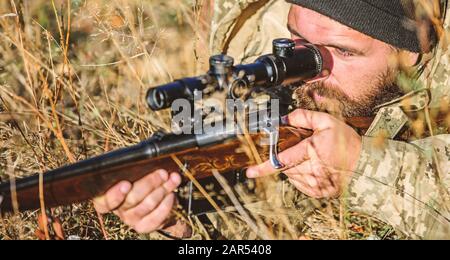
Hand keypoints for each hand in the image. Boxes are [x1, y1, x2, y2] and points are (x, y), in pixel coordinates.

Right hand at [93, 169, 181, 233]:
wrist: (155, 196)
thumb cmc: (140, 178)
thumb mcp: (132, 169)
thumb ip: (131, 165)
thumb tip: (142, 158)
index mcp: (108, 195)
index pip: (103, 201)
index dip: (114, 194)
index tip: (126, 184)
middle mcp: (118, 209)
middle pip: (132, 198)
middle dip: (149, 183)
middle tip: (162, 173)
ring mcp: (131, 219)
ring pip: (147, 205)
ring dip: (162, 190)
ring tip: (172, 179)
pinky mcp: (144, 226)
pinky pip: (156, 218)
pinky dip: (167, 204)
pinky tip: (171, 194)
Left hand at [246, 109, 361, 197]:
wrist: (365, 165)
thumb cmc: (347, 142)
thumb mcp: (328, 122)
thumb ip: (304, 117)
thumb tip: (284, 118)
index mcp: (311, 151)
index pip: (281, 160)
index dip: (263, 167)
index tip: (250, 171)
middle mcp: (312, 169)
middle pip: (285, 166)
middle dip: (285, 158)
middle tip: (299, 150)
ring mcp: (314, 183)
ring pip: (291, 175)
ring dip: (293, 166)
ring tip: (310, 158)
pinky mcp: (317, 192)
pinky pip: (299, 183)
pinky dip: (300, 174)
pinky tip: (313, 167)